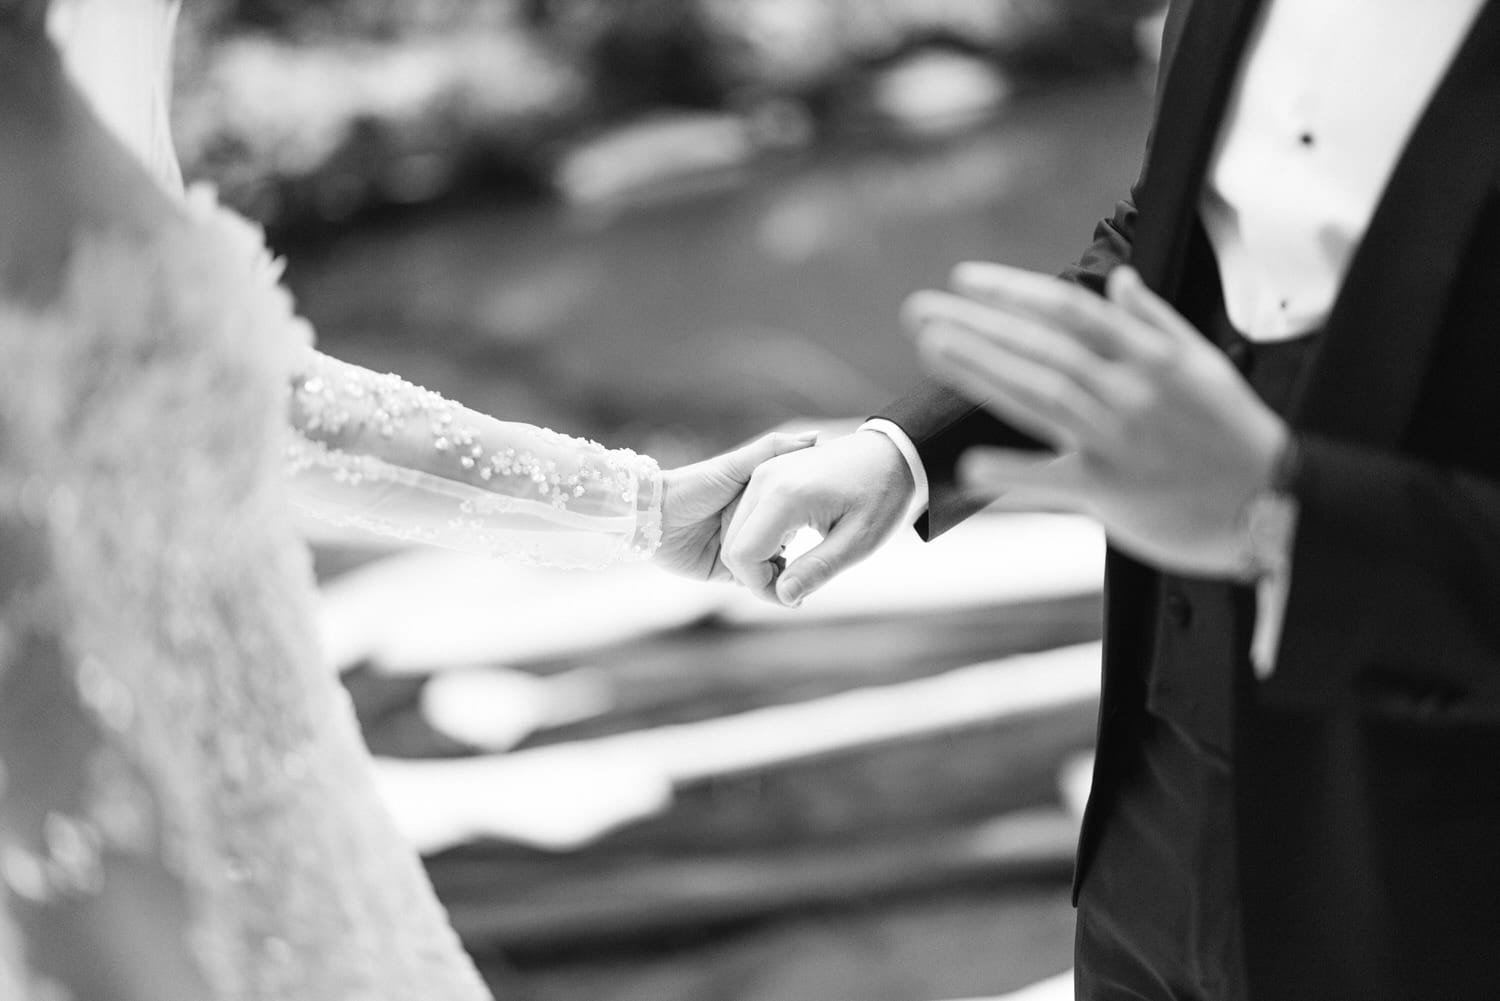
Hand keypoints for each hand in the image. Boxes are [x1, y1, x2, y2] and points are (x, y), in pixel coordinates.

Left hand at [654, 430, 818, 579]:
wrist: (653, 518)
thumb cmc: (693, 486)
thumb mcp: (737, 466)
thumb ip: (772, 450)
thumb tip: (815, 437)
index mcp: (760, 500)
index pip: (796, 512)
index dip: (813, 517)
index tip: (834, 518)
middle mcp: (754, 526)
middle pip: (789, 541)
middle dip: (807, 551)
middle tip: (827, 555)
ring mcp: (743, 552)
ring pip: (777, 566)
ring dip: (791, 573)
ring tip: (808, 577)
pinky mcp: (729, 574)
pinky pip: (757, 585)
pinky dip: (771, 588)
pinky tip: (786, 588)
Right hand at [720, 430, 915, 605]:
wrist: (889, 452)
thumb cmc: (882, 494)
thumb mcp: (858, 541)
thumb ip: (818, 569)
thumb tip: (783, 596)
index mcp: (785, 496)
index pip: (743, 555)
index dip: (760, 587)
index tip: (793, 599)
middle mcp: (765, 480)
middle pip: (734, 546)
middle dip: (757, 576)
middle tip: (796, 588)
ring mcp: (763, 473)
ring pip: (736, 533)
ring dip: (757, 559)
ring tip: (796, 568)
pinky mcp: (766, 473)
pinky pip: (746, 517)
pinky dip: (759, 540)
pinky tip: (790, 546)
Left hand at [907, 262, 1286, 578]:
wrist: (1276, 507)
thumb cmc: (1236, 436)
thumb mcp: (1205, 366)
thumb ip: (1156, 321)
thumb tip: (1120, 280)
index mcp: (1149, 358)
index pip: (1069, 311)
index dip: (1014, 292)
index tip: (965, 280)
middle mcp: (1128, 391)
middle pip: (1040, 348)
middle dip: (976, 325)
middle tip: (918, 310)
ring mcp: (1118, 441)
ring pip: (1039, 395)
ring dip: (980, 370)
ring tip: (931, 348)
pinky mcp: (1113, 493)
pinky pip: (1052, 480)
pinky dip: (1011, 472)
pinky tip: (967, 465)